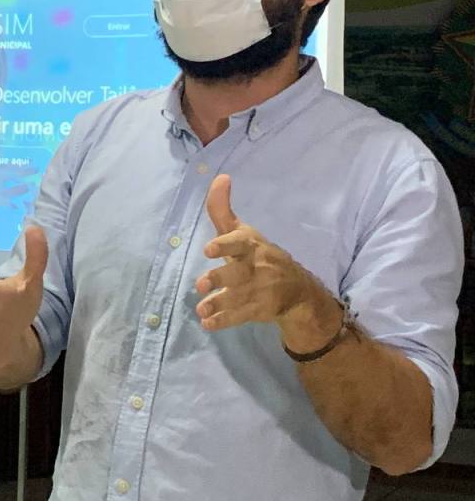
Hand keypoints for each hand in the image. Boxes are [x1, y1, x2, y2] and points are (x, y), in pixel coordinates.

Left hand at [194, 174, 319, 331]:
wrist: (298, 290)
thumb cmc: (258, 256)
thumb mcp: (242, 232)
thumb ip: (223, 210)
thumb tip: (219, 177)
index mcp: (251, 245)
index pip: (239, 242)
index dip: (224, 245)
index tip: (208, 249)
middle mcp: (257, 267)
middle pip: (237, 273)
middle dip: (219, 279)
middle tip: (201, 284)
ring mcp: (260, 290)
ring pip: (238, 297)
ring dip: (219, 304)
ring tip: (202, 309)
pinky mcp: (261, 309)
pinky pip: (241, 316)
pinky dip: (224, 321)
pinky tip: (208, 323)